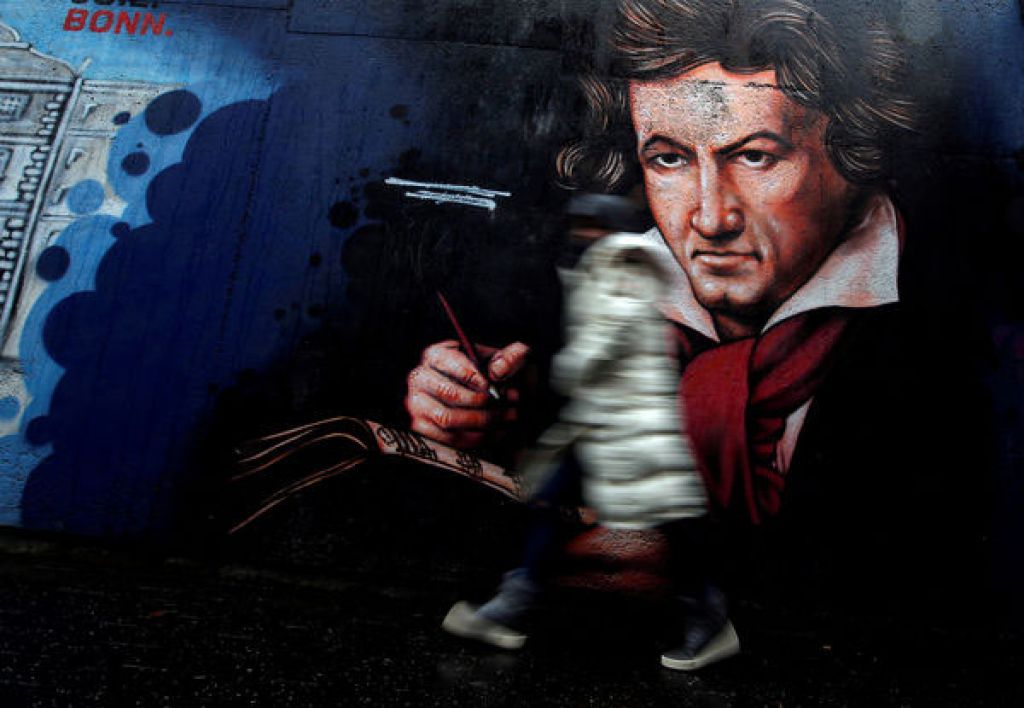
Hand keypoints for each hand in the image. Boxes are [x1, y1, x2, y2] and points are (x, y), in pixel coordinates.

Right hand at [405, 340, 529, 448]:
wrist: (492, 398)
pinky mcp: (423, 429)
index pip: (445, 361)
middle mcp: (420, 378)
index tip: (489, 385)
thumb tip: (498, 372)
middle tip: (505, 402)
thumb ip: (509, 359)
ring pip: (447, 418)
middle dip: (480, 400)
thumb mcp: (507, 359)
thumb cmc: (495, 375)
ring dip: (483, 420)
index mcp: (436, 355)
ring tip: (508, 416)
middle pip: (448, 392)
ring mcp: (418, 405)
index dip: (468, 374)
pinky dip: (477, 437)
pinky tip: (498, 431)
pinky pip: (449, 438)